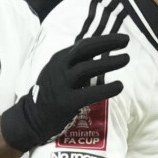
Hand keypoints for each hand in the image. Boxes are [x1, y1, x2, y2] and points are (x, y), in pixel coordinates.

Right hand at [0, 31, 129, 152]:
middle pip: (85, 49)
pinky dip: (107, 89)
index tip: (120, 38)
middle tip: (126, 41)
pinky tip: (119, 86)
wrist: (31, 119)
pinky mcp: (66, 102)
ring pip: (88, 68)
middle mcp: (59, 68)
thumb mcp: (57, 72)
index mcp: (58, 59)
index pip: (83, 44)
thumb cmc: (49, 95)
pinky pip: (90, 93)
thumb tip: (98, 54)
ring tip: (125, 58)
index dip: (103, 39)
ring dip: (109, 62)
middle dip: (107, 42)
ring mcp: (61, 85)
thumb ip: (74, 63)